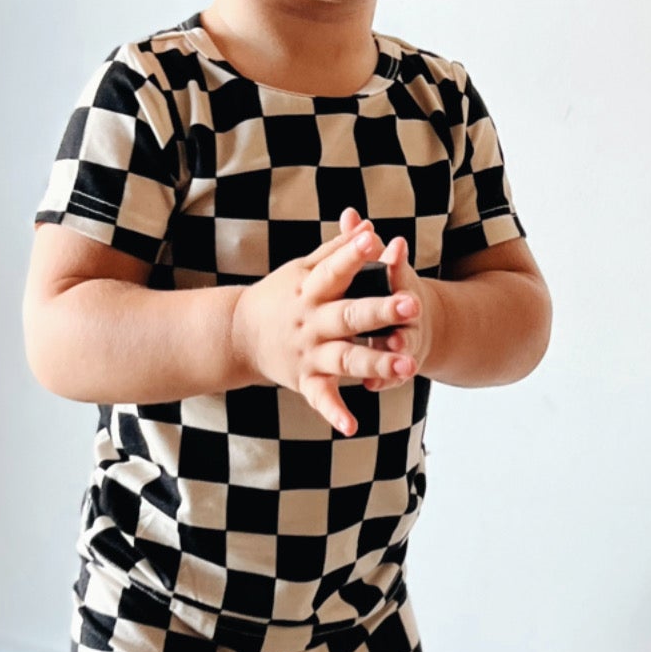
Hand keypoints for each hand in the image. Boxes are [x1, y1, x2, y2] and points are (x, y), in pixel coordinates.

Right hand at [232, 207, 422, 436]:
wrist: (238, 334)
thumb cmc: (281, 295)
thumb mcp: (302, 269)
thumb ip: (336, 250)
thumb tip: (368, 225)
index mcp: (311, 289)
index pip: (335, 269)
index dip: (353, 254)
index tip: (376, 241)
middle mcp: (311, 321)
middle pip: (349, 315)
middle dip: (381, 311)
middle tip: (412, 305)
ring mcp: (309, 352)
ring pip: (346, 358)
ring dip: (376, 363)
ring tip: (407, 365)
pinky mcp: (305, 380)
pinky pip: (321, 398)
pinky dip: (334, 413)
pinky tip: (352, 426)